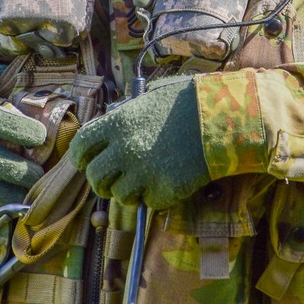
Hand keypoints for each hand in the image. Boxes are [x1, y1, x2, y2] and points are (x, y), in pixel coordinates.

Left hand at [71, 77, 210, 208]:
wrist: (222, 118)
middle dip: (102, 182)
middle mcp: (125, 149)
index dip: (81, 157)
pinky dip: (155, 197)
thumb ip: (124, 118)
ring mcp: (143, 172)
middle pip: (95, 178)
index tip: (86, 162)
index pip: (81, 146)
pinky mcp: (163, 191)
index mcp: (117, 123)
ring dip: (129, 192)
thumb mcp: (148, 100)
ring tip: (146, 178)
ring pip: (119, 196)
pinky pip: (148, 203)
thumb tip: (107, 135)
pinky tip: (169, 179)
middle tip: (114, 181)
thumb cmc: (187, 103)